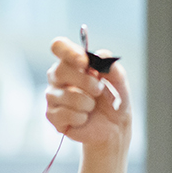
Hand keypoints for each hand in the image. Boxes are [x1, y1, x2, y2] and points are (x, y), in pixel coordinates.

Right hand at [46, 37, 131, 151]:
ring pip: (67, 95)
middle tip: (98, 90)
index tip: (84, 62)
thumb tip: (100, 55)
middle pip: (61, 71)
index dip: (69, 52)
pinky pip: (64, 114)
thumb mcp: (120, 82)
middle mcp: (58, 76)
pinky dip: (81, 117)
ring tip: (92, 107)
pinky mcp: (52, 115)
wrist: (114, 126)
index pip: (59, 46)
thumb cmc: (113, 99)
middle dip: (86, 82)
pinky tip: (84, 118)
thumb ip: (112, 67)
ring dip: (87, 103)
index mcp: (72, 62)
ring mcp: (53, 96)